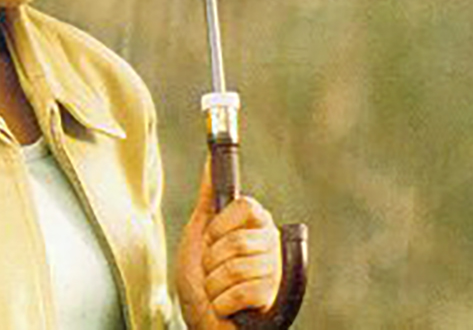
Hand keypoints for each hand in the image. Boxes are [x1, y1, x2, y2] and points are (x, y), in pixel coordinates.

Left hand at [175, 162, 282, 328]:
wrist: (202, 320)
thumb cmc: (201, 277)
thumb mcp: (199, 232)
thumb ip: (208, 195)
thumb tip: (210, 159)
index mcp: (256, 223)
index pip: (246, 205)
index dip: (221, 226)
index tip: (211, 239)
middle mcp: (270, 242)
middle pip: (236, 241)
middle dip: (211, 263)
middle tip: (212, 272)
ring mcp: (274, 269)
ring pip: (235, 269)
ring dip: (213, 287)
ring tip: (218, 291)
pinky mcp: (273, 296)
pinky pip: (241, 292)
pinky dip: (222, 304)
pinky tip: (226, 306)